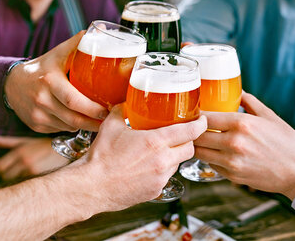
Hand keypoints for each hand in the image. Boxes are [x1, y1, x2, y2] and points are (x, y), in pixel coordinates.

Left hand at [0, 134, 68, 180]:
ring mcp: (32, 170)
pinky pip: (26, 184)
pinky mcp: (40, 177)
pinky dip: (26, 183)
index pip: (0, 166)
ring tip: (23, 175)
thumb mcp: (26, 141)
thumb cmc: (44, 144)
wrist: (64, 149)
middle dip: (7, 176)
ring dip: (17, 180)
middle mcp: (24, 161)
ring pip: (16, 181)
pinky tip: (31, 178)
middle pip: (6, 176)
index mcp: (19, 151)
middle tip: (12, 174)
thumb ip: (8, 141)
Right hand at [4, 31, 108, 132]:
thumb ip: (77, 44)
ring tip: (101, 121)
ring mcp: (38, 116)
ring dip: (86, 125)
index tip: (109, 110)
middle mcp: (41, 100)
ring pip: (69, 126)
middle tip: (110, 119)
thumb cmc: (42, 68)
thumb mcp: (57, 54)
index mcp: (49, 81)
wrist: (11, 84)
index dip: (93, 109)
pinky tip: (80, 120)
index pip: (74, 100)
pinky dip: (73, 127)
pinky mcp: (36, 126)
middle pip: (73, 118)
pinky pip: (60, 130)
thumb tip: (100, 32)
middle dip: (94, 122)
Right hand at [78, 105, 206, 211]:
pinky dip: (162, 170)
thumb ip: (122, 111)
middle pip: (190, 149)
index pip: (190, 132)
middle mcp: (163, 161)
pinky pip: (166, 177)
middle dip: (188, 141)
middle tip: (180, 135)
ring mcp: (161, 178)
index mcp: (156, 142)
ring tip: (160, 151)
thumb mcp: (111, 126)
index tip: (202, 120)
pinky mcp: (156, 191)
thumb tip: (126, 103)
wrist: (91, 187)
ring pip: (178, 164)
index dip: (200, 125)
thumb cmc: (101, 157)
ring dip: (174, 156)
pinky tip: (149, 166)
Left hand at [194, 91, 294, 199]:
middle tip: (194, 126)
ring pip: (199, 152)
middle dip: (193, 130)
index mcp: (241, 123)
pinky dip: (210, 158)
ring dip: (198, 145)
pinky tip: (216, 152)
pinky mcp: (232, 176)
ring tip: (201, 139)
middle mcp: (233, 143)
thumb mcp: (268, 115)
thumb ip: (248, 100)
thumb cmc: (286, 141)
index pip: (204, 117)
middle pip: (197, 135)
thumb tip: (236, 90)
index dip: (196, 115)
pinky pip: (210, 164)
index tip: (195, 113)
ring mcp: (231, 162)